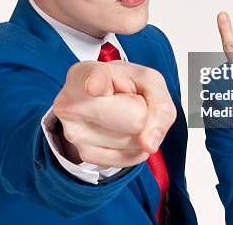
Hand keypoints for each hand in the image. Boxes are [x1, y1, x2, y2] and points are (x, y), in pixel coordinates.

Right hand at [52, 60, 176, 167]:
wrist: (100, 96)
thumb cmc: (122, 83)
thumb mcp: (149, 81)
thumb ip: (160, 106)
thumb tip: (149, 144)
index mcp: (85, 74)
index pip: (93, 80)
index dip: (96, 83)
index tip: (95, 86)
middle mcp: (72, 103)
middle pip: (136, 120)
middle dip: (143, 114)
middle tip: (125, 102)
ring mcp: (74, 132)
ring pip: (135, 143)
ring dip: (137, 132)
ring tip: (119, 114)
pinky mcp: (83, 154)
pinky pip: (128, 158)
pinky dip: (132, 148)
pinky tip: (118, 131)